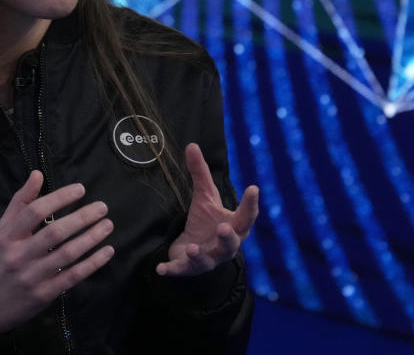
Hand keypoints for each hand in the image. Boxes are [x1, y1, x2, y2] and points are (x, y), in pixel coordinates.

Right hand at [0, 171, 114, 332]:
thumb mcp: (2, 229)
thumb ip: (20, 202)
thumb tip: (37, 174)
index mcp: (8, 236)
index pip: (34, 211)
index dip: (59, 198)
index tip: (80, 189)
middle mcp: (19, 255)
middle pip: (54, 233)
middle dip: (81, 218)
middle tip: (102, 207)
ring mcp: (32, 276)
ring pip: (67, 255)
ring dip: (91, 238)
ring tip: (108, 225)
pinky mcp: (44, 294)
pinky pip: (72, 276)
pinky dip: (92, 263)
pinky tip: (107, 251)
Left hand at [156, 143, 259, 276]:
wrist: (194, 250)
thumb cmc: (206, 221)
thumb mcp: (204, 196)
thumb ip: (200, 173)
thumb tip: (192, 144)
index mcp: (234, 226)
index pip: (246, 216)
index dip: (250, 203)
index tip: (253, 187)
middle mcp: (224, 246)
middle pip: (231, 244)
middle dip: (228, 237)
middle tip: (224, 226)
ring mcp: (207, 259)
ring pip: (207, 260)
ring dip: (200, 255)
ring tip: (193, 248)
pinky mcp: (189, 268)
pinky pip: (181, 270)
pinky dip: (172, 270)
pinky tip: (160, 268)